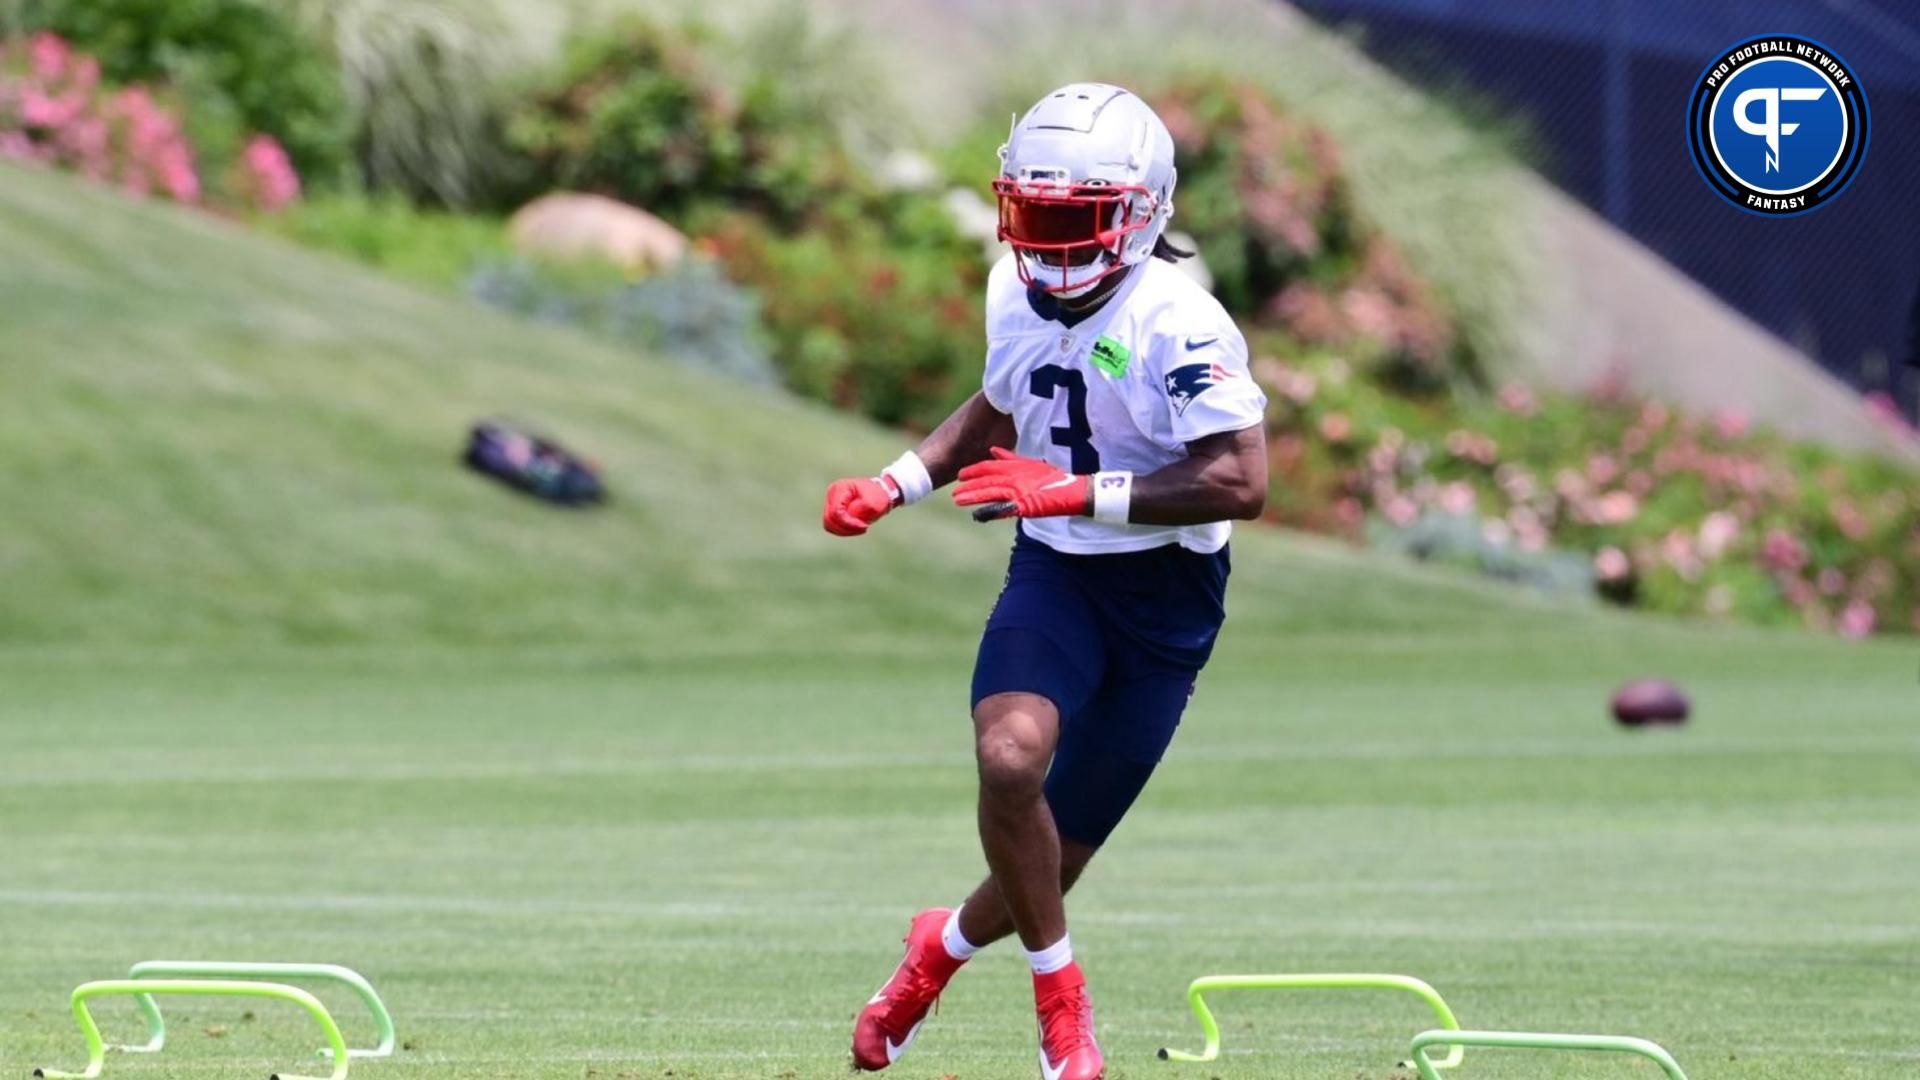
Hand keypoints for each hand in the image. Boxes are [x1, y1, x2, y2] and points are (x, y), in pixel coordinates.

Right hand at [822, 476, 894, 535]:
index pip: (836, 512)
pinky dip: (844, 530)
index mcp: (839, 488)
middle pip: (829, 519)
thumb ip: (862, 508)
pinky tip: (856, 528)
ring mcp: (830, 503)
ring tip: (860, 528)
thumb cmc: (877, 495)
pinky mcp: (832, 511)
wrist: (878, 493)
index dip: (848, 523)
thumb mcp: (874, 502)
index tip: (865, 526)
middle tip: (863, 528)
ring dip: (845, 530)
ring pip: (829, 525)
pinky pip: (832, 526)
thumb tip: (851, 515)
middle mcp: (831, 495)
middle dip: (846, 528)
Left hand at [952, 447, 1090, 518]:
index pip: (990, 467)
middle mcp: (1017, 477)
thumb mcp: (1031, 464)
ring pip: (991, 493)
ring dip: (973, 497)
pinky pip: (1004, 509)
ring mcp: (1020, 491)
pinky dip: (990, 512)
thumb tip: (993, 450)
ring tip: (958, 500)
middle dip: (969, 485)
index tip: (960, 475)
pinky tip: (978, 515)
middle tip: (954, 492)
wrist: (1074, 491)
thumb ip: (1011, 458)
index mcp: (1017, 466)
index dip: (974, 471)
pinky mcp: (1026, 505)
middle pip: (987, 480)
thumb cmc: (1054, 478)